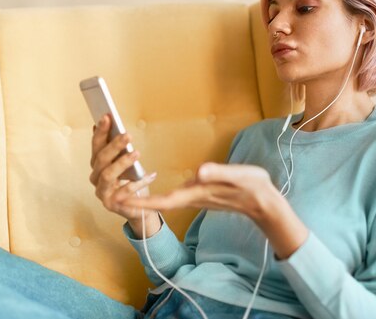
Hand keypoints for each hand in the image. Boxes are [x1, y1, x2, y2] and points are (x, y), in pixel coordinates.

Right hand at [89, 114, 157, 225]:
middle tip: (128, 135)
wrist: (138, 208)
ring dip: (122, 163)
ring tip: (136, 153)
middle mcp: (96, 178)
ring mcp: (102, 192)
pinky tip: (150, 175)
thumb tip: (110, 122)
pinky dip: (138, 183)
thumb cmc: (131, 180)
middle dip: (114, 146)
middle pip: (101, 160)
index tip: (107, 117)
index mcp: (97, 165)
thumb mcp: (125, 161)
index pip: (96, 146)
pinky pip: (125, 192)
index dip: (101, 132)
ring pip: (108, 175)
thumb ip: (118, 147)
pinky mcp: (111, 205)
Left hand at [125, 162, 277, 222]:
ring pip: (163, 200)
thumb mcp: (238, 175)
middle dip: (135, 202)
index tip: (121, 201)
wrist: (264, 201)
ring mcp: (196, 197)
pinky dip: (157, 194)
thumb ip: (219, 173)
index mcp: (198, 193)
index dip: (142, 202)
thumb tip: (201, 171)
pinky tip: (152, 187)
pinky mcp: (201, 194)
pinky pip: (172, 197)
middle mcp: (193, 198)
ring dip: (144, 199)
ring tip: (123, 192)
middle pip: (158, 203)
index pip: (164, 200)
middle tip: (110, 198)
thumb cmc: (253, 187)